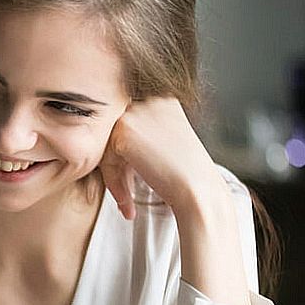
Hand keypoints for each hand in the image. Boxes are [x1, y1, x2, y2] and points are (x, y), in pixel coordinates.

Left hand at [101, 97, 252, 304]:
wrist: (202, 202)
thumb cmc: (186, 189)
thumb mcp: (163, 157)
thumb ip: (142, 142)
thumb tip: (109, 146)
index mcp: (167, 100)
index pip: (124, 123)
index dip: (122, 158)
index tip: (131, 187)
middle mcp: (156, 98)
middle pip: (111, 131)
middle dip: (113, 167)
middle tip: (124, 199)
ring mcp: (142, 111)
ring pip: (104, 142)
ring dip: (112, 176)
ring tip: (127, 203)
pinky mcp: (129, 129)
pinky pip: (102, 152)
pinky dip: (111, 180)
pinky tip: (128, 205)